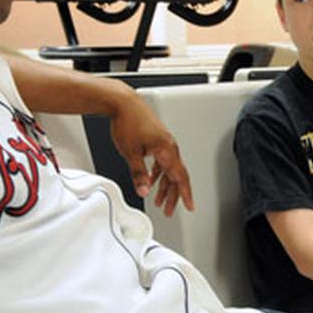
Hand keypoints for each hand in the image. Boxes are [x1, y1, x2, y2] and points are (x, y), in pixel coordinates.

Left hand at [109, 93, 193, 215]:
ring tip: (159, 201)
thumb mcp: (131, 153)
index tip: (190, 206)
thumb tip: (143, 190)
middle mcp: (169, 146)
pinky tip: (151, 181)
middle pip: (175, 176)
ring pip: (168, 170)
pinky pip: (161, 161)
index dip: (185, 194)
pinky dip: (157, 174)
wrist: (123, 102)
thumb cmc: (128, 121)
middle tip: (169, 210)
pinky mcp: (156, 139)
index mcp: (167, 150)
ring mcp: (163, 142)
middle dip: (173, 195)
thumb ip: (139, 174)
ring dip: (164, 186)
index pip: (180, 177)